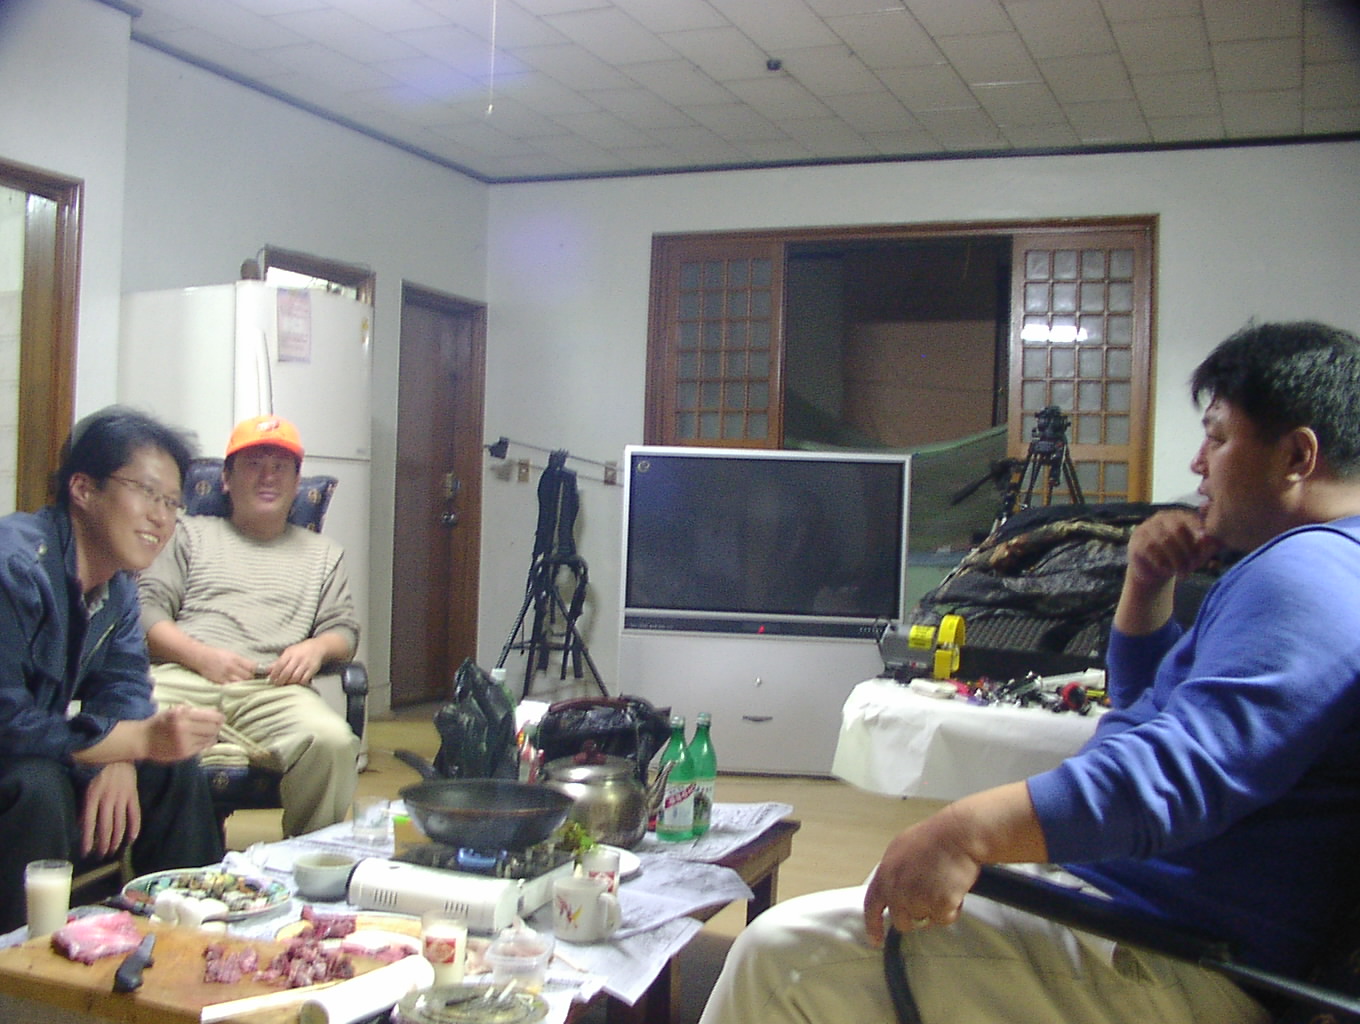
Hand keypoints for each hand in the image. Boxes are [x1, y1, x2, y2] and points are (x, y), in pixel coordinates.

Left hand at [81, 762, 139, 858]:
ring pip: (119, 823)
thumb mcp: (85, 785)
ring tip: (113, 850)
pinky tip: (131, 839)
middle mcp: (107, 799)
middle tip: (101, 855)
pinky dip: (134, 827)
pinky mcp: (133, 795)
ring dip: (116, 839)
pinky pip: (135, 814)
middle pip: (105, 827)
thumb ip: (84, 804)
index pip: (89, 824)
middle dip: (103, 844)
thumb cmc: (98, 768)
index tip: (86, 852)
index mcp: (92, 796)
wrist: (118, 751)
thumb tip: (81, 825)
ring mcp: (122, 797)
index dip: (87, 840)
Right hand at [143, 704, 223, 761]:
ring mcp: (184, 742)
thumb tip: (213, 712)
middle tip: (217, 725)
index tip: (221, 717)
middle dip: (217, 726)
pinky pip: (202, 747)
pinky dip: (206, 743)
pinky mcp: (184, 753)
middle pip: (213, 728)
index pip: (210, 716)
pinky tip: (203, 740)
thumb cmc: (158, 723)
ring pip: (210, 739)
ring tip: (210, 733)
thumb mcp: (173, 711)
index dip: (219, 717)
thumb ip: (191, 711)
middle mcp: (184, 728)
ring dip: (212, 735)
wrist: (142, 740)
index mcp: (182, 715)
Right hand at [192, 645, 259, 684]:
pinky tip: (237, 691)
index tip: (261, 675)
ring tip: (246, 688)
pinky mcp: (218, 682)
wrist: (199, 656)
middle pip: (248, 677)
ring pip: (241, 684)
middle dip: (252, 680)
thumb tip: (256, 669)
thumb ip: (243, 662)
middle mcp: (231, 667)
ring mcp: (225, 675)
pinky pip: (230, 688)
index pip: (253, 667)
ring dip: (244, 686)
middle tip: (253, 683)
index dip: (259, 672)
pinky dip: (235, 690)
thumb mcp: (232, 655)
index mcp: (236, 659)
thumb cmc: (217, 655)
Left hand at [264, 639, 325, 686]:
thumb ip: (278, 662)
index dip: (274, 674)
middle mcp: (298, 658)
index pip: (280, 665)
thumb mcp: (288, 652)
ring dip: (289, 683)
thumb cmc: (300, 651)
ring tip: (285, 685)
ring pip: (295, 677)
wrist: (318, 647)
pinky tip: (296, 684)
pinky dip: (299, 683)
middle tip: (277, 685)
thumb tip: (266, 670)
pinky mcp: (313, 669)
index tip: (271, 680)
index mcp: (290, 653)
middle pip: (287, 672)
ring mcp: (306, 664)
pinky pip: (305, 679)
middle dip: (280, 681)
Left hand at [863, 814, 978, 945]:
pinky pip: (945, 919)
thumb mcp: (901, 849)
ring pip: (925, 920)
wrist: (959, 834)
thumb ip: (893, 873)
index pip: (872, 906)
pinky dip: (953, 909)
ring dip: (936, 910)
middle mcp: (897, 888)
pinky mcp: (938, 904)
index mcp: (885, 873)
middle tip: (931, 896)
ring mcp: (917, 898)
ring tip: (945, 885)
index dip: (873, 926)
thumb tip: (892, 891)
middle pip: (902, 921)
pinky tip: (956, 888)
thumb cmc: (935, 837)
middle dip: (916, 916)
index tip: (875, 941)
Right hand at [1125, 508, 1220, 590]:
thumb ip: (1208, 545)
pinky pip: (1151, 550)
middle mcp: (1159, 519)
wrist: (1153, 574)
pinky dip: (1162, 563)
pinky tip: (1167, 571)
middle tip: (1194, 566)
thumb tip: (1217, 540)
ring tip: (1183, 573)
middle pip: (1178, 528)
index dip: (1198, 530)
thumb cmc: (1179, 559)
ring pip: (1165, 541)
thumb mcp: (1197, 552)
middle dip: (1189, 549)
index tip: (1206, 544)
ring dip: (1177, 560)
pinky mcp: (1135, 544)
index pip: (1189, 518)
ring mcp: (1145, 530)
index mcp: (1176, 516)